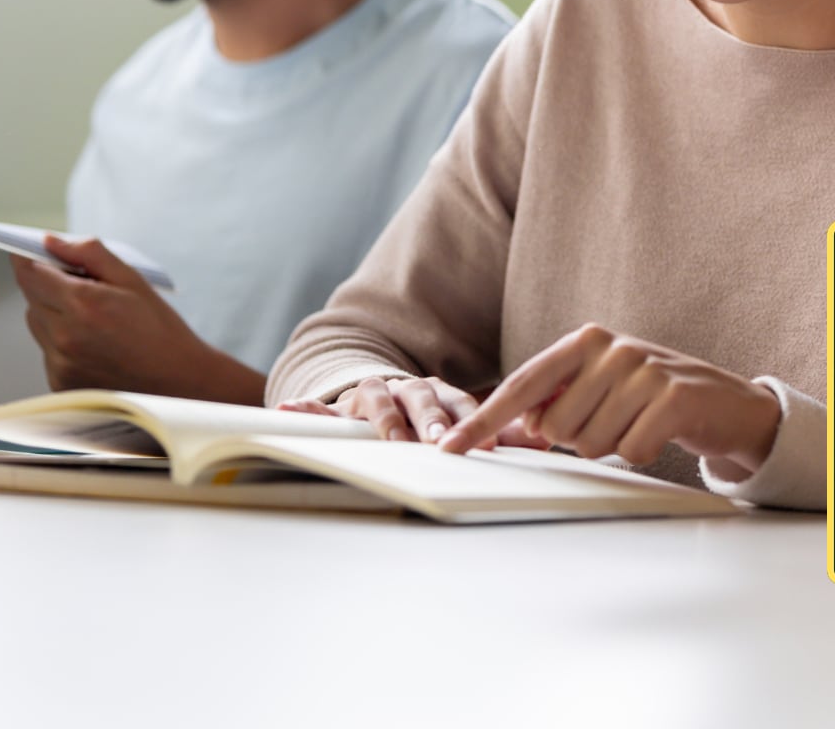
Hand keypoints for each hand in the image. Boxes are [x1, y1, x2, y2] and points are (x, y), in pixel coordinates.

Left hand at [13, 235, 261, 402]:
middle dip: (47, 285)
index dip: (27, 258)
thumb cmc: (160, 330)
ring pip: (37, 324)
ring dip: (53, 314)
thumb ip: (89, 254)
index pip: (30, 273)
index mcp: (83, 304)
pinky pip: (47, 350)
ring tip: (93, 319)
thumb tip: (52, 241)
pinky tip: (93, 344)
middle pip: (30, 297)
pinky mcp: (60, 382)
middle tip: (82, 287)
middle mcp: (65, 336)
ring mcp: (60, 363)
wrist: (177, 380)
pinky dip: (61, 341)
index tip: (29, 251)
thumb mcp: (132, 279)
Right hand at [278, 377, 550, 447]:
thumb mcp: (463, 421)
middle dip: (432, 422)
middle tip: (440, 443)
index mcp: (442, 392)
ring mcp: (376, 393)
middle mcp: (410, 388)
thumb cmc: (428, 415)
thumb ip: (498, 431)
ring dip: (385, 419)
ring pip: (380, 403)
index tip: (488, 447)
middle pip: (423, 401)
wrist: (384, 392)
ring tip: (391, 438)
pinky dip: (307, 408)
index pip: (462, 403)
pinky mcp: (343, 404)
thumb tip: (544, 441)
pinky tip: (289, 409)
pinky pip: (321, 406)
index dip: (474, 422)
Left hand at [437, 325, 782, 475]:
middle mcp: (612, 348)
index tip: (451, 448)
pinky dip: (642, 452)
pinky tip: (660, 433)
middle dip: (579, 440)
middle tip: (615, 422)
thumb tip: (520, 423)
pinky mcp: (674, 397)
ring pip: (590, 444)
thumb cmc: (655, 396)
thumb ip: (559, 397)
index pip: (522, 385)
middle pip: (555, 427)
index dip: (484, 420)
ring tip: (638, 424)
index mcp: (586, 341)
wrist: (728, 402)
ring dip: (612, 447)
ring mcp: (645, 370)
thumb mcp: (603, 385)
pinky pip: (631, 451)